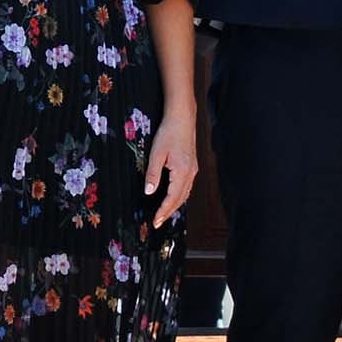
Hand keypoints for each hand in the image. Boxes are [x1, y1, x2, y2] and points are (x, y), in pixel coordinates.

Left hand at [143, 114, 198, 229]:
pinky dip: (179, 196)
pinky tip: (173, 198)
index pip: (172, 198)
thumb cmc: (168, 133)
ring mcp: (193, 170)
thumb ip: (152, 174)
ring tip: (163, 214)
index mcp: (182, 172)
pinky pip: (186, 187)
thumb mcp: (156, 153)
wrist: (182, 119)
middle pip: (180, 199)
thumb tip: (149, 192)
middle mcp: (191, 173)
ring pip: (185, 194)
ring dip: (174, 205)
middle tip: (157, 223)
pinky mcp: (192, 166)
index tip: (156, 221)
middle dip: (169, 212)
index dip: (164, 211)